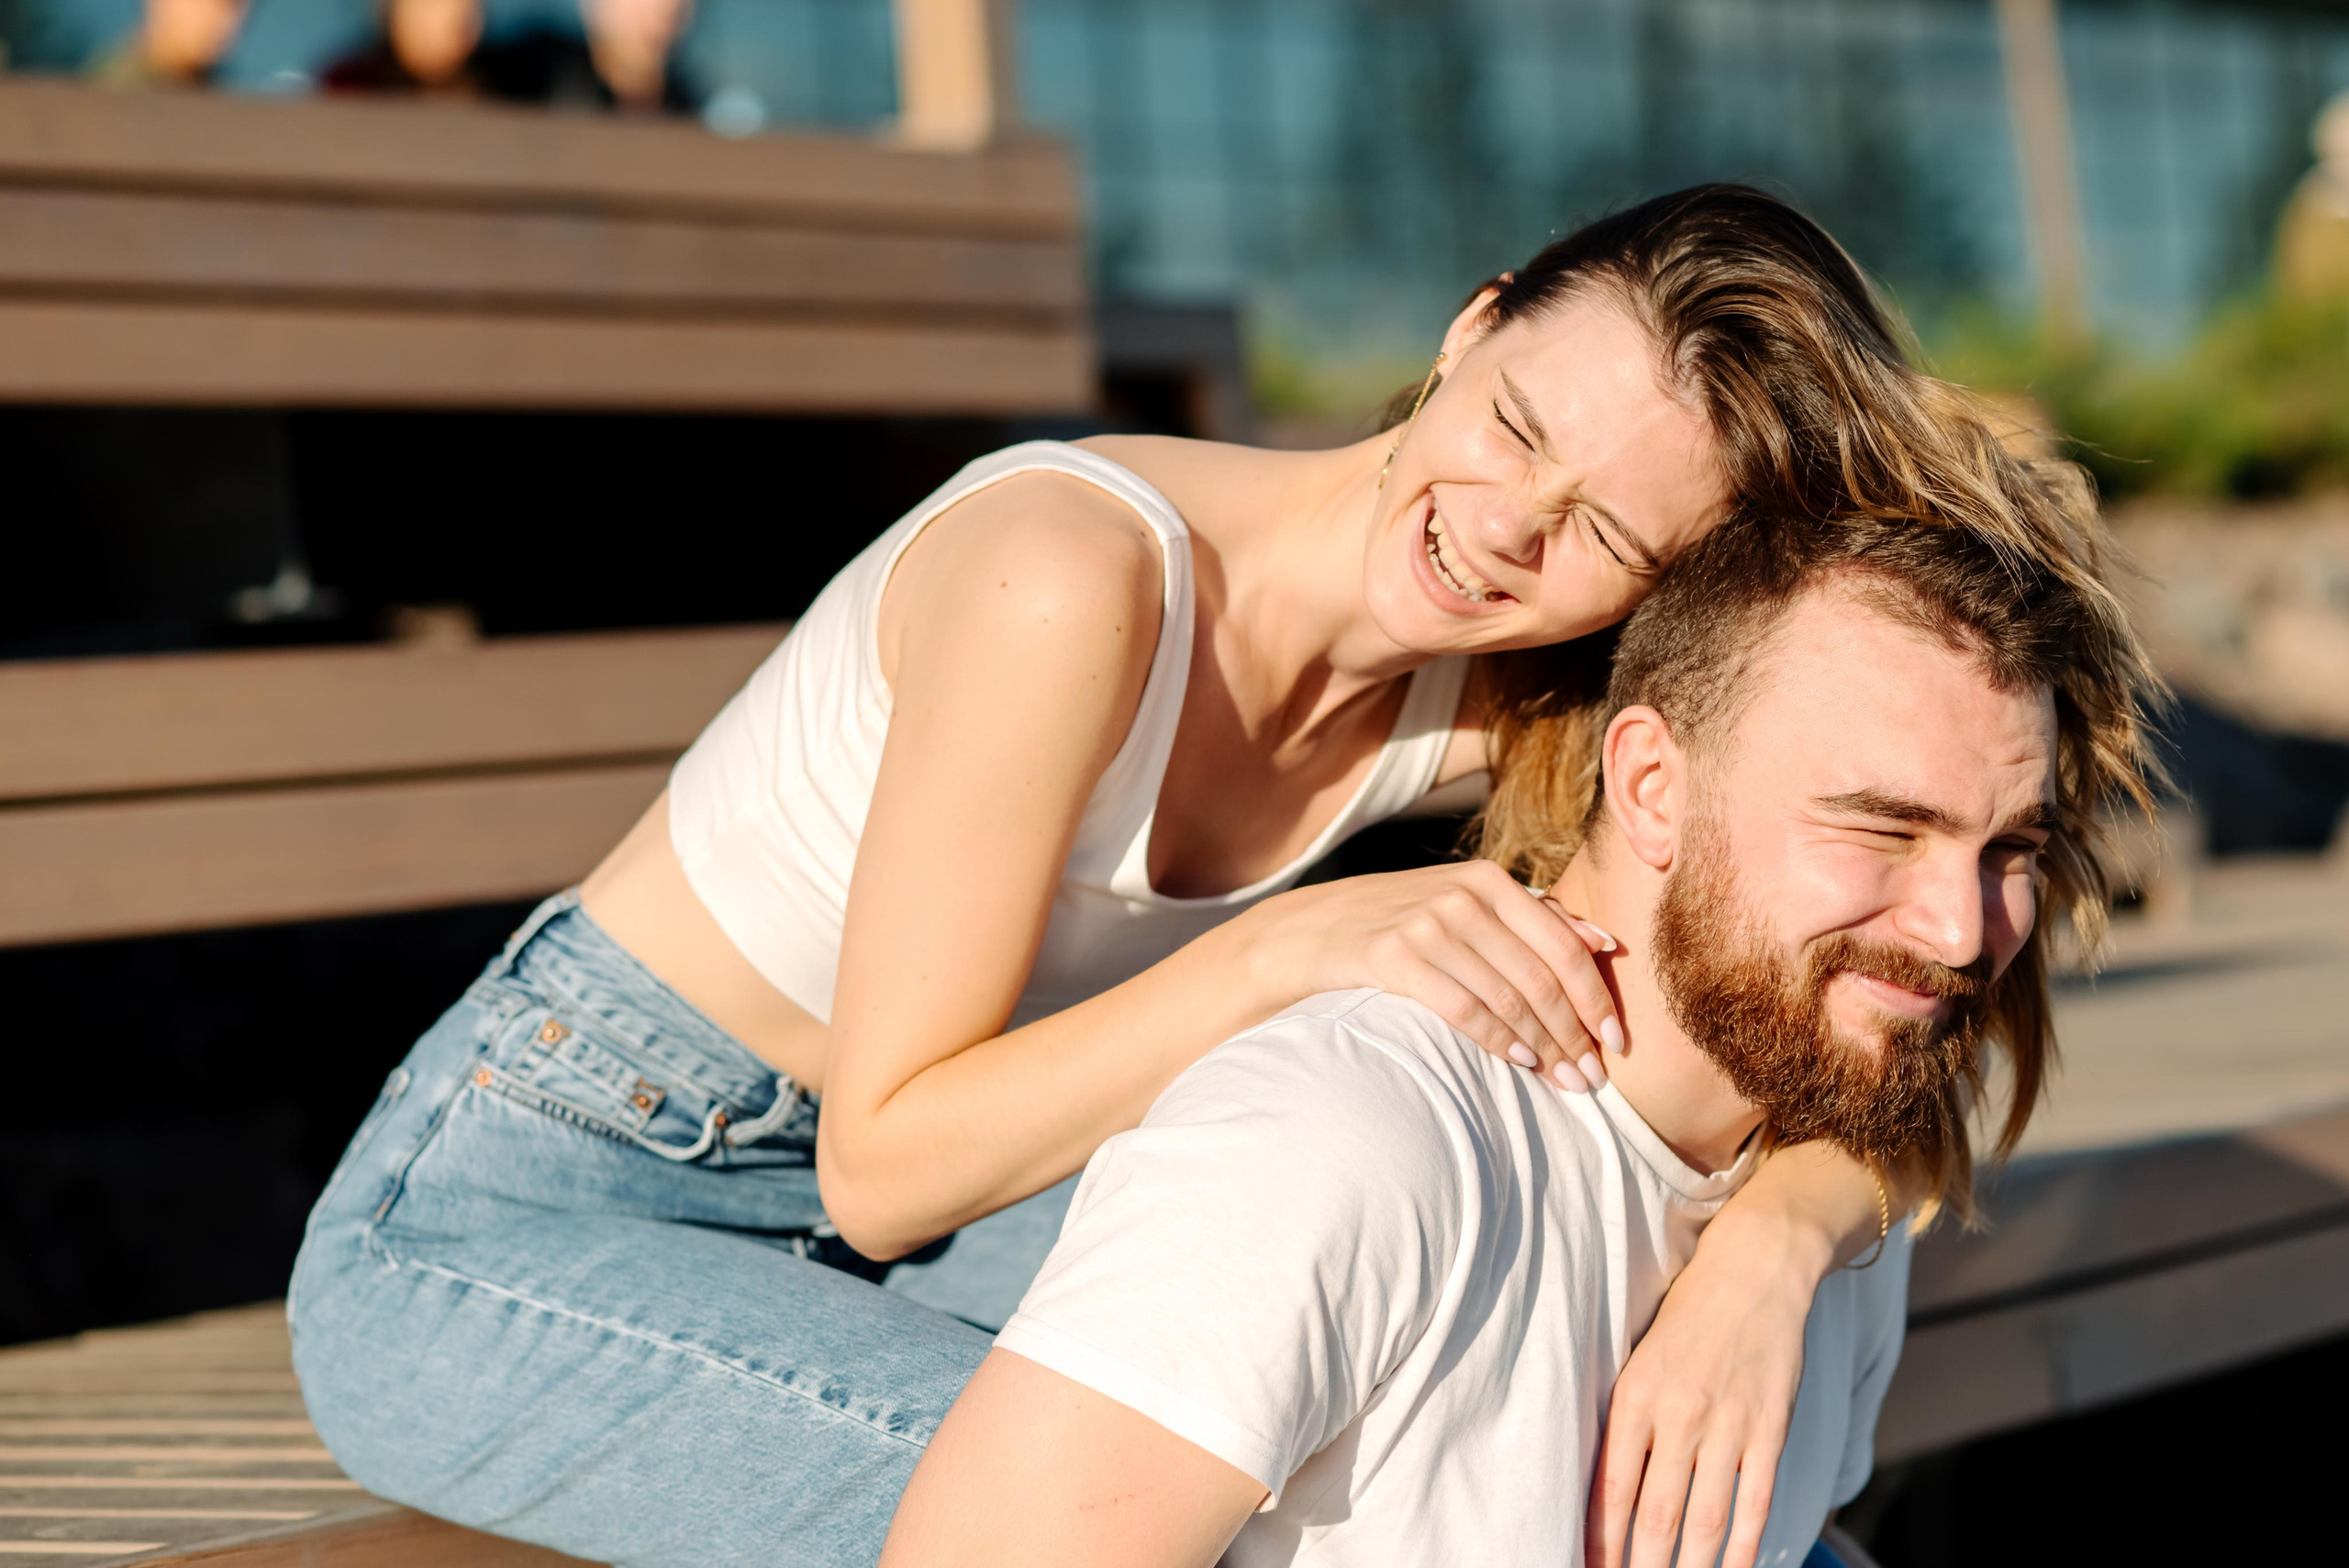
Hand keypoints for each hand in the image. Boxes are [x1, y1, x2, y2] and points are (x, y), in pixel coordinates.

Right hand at [1249, 861, 1622, 1090]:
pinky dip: (1499, 1039)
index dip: (1595, 998)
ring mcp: (1427, 924)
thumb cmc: (1403, 923)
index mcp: (1491, 881)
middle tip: (1594, 1078)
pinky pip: (1463, 1008)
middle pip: (1541, 977)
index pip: (1563, 946)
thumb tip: (1604, 943)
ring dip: (1544, 1046)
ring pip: (1508, 996)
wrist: (1313, 929)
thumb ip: (1533, 920)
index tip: (1618, 1042)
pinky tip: (1519, 1062)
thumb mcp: (1467, 906)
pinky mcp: (1393, 956)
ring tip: (1565, 1081)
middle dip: (1575, 1033)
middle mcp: (1464, 896)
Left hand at [1586, 1164, 1842, 1567]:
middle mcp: (1677, 1416)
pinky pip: (1755, 1501)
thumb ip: (1625, 1423)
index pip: (1610, 1489)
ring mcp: (1727, 1425)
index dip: (1601, 1542)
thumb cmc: (1687, 1316)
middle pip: (1654, 1515)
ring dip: (1689, 1567)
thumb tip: (1606, 1491)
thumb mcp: (1638, 1362)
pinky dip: (1743, 1545)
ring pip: (1704, 1518)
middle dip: (1640, 1566)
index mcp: (1634, 1398)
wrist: (1752, 1269)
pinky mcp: (1769, 1428)